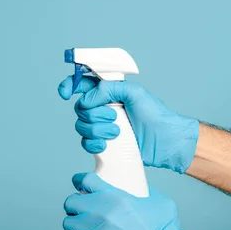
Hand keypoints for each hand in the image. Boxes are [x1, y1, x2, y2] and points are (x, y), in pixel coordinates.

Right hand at [58, 76, 198, 173]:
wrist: (164, 142)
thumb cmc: (155, 115)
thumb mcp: (134, 93)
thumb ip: (108, 89)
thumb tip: (87, 99)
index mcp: (108, 92)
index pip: (82, 84)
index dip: (70, 86)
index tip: (66, 93)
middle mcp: (102, 108)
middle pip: (80, 108)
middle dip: (94, 114)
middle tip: (114, 116)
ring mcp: (102, 127)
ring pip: (81, 126)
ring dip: (97, 129)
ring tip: (117, 132)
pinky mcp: (103, 144)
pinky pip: (86, 143)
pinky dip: (94, 144)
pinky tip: (106, 145)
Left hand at [63, 172, 206, 229]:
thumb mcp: (160, 203)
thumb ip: (146, 193)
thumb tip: (142, 190)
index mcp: (114, 196)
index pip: (86, 180)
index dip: (80, 180)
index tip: (79, 183)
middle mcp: (100, 212)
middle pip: (71, 201)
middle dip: (74, 205)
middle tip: (81, 210)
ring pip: (67, 224)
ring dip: (73, 225)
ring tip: (80, 229)